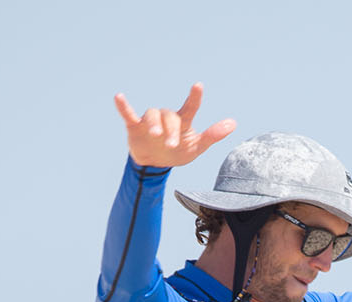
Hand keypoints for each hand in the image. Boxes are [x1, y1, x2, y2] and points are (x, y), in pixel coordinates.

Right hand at [115, 83, 236, 169]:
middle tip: (172, 145)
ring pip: (152, 115)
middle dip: (171, 131)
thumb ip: (212, 135)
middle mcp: (167, 118)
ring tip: (155, 134)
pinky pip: (128, 114)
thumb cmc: (178, 152)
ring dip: (154, 124)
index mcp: (182, 122)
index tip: (198, 85)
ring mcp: (150, 121)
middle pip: (170, 117)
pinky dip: (123, 106)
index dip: (194, 97)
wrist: (155, 164)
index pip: (190, 107)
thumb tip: (233, 123)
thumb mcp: (196, 147)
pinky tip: (118, 97)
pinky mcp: (135, 126)